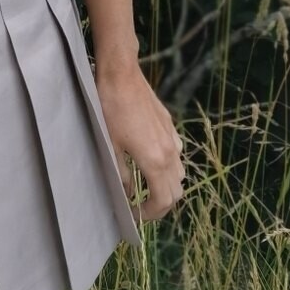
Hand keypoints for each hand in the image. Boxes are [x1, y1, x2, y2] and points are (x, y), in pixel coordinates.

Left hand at [94, 62, 184, 222]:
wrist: (121, 74)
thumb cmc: (111, 109)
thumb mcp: (111, 145)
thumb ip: (122, 174)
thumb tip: (127, 192)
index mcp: (155, 160)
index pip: (163, 200)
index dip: (150, 214)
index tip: (135, 215)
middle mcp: (170, 152)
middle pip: (176, 191)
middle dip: (161, 204)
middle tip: (141, 206)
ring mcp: (172, 136)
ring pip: (179, 172)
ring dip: (167, 185)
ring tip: (147, 186)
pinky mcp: (169, 124)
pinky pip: (177, 153)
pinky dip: (169, 165)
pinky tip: (152, 159)